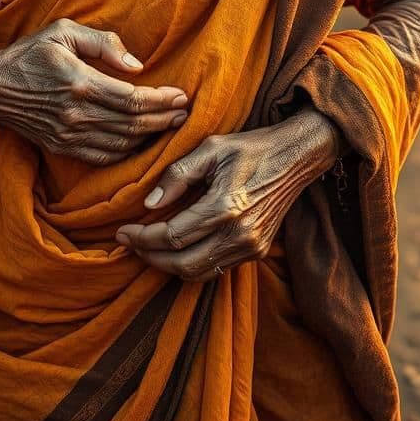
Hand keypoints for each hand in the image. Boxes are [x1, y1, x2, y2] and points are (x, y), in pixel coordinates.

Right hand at [0, 18, 187, 164]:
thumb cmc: (28, 54)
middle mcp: (76, 115)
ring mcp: (68, 136)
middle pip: (133, 125)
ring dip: (150, 137)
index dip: (161, 100)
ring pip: (122, 145)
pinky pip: (103, 157)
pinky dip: (127, 153)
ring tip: (171, 126)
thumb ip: (102, 43)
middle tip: (185, 112)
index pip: (133, 99)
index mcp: (80, 84)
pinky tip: (141, 142)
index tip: (182, 95)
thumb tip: (137, 65)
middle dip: (164, 120)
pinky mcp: (61, 148)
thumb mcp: (62, 31)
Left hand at [115, 109, 338, 279]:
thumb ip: (177, 175)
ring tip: (149, 247)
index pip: (172, 237)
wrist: (296, 157)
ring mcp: (251, 247)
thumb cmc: (251, 148)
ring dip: (168, 265)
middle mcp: (239, 234)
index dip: (142, 238)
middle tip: (131, 242)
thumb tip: (150, 203)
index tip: (123, 231)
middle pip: (182, 264)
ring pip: (198, 273)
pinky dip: (192, 264)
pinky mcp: (257, 251)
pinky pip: (216, 269)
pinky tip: (178, 248)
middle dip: (150, 257)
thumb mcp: (211, 148)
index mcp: (225, 206)